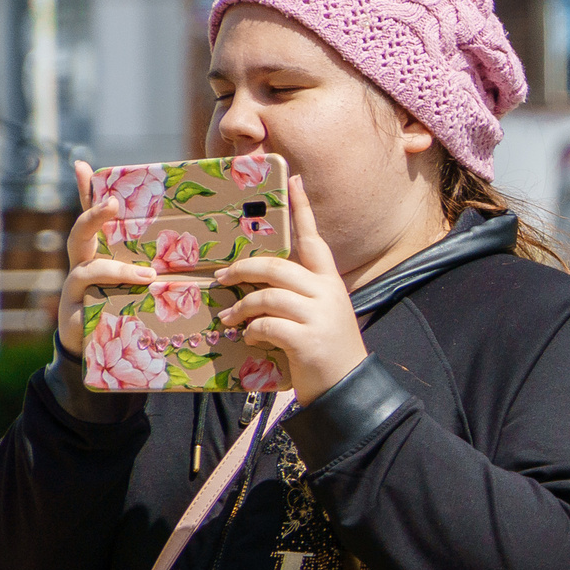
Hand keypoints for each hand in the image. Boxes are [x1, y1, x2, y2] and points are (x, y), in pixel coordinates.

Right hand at [57, 160, 160, 359]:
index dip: (84, 191)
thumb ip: (155, 266)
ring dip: (117, 269)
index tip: (81, 165)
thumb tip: (190, 252)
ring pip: (87, 268)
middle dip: (93, 215)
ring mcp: (76, 287)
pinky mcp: (76, 310)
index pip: (90, 218)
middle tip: (112, 203)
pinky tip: (137, 297)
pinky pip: (92, 299)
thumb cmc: (122, 311)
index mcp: (99, 253)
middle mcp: (82, 264)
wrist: (95, 350)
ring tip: (148, 275)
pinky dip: (114, 296)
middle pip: (80, 233)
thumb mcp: (140, 286)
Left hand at [217, 176, 365, 401]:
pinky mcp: (307, 340)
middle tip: (222, 278)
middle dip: (243, 270)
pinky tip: (252, 341)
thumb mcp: (319, 315)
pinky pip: (266, 325)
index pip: (314, 239)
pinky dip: (252, 333)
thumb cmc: (327, 350)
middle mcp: (326, 294)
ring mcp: (318, 316)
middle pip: (277, 267)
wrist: (348, 389)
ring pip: (267, 296)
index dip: (302, 209)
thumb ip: (297, 295)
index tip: (294, 179)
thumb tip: (256, 285)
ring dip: (241, 308)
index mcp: (329, 283)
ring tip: (230, 319)